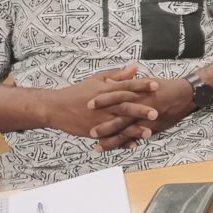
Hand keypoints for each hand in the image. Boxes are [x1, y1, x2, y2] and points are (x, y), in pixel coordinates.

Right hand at [44, 64, 158, 141]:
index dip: (142, 85)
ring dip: (134, 129)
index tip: (157, 85)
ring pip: (119, 125)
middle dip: (140, 110)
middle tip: (156, 112)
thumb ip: (118, 75)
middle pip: (124, 107)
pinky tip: (134, 145)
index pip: (126, 86)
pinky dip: (121, 142)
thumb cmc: (78, 92)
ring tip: (149, 132)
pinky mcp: (94, 132)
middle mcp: (103, 106)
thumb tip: (136, 67)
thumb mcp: (97, 79)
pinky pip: (110, 138)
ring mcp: (99, 120)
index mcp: (105, 90)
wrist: (55, 108)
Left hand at [87, 77, 194, 150]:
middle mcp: (140, 105)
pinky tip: (120, 149)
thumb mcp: (145, 81)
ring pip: (126, 130)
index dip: (102, 101)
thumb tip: (111, 83)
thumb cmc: (165, 87)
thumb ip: (128, 83)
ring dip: (112, 139)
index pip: (115, 96)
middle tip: (89, 131)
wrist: (185, 94)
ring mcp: (146, 117)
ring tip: (98, 146)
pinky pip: (138, 136)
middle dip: (103, 125)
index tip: (88, 105)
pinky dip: (128, 143)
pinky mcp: (153, 126)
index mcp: (137, 92)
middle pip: (118, 116)